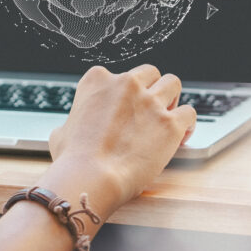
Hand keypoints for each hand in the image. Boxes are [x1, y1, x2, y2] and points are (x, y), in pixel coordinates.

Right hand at [45, 64, 196, 217]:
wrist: (90, 177)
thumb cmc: (72, 160)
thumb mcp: (61, 132)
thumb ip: (72, 123)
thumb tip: (71, 130)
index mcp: (97, 80)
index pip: (118, 75)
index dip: (124, 95)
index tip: (125, 111)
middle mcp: (126, 83)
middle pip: (150, 73)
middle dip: (151, 89)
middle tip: (150, 111)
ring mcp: (149, 101)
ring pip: (173, 83)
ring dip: (172, 99)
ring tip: (167, 118)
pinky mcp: (169, 122)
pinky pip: (189, 112)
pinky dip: (187, 124)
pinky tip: (181, 136)